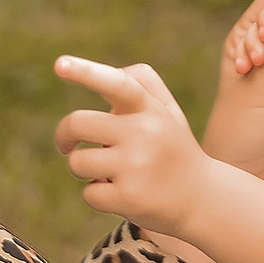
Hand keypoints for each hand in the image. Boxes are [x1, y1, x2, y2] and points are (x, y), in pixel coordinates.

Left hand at [55, 57, 219, 236]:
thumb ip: (144, 84)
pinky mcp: (129, 198)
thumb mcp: (169, 112)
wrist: (203, 199)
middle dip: (64, 136)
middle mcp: (145, 133)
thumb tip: (111, 71)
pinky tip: (121, 194)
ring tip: (110, 173)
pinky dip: (97, 195)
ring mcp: (136, 167)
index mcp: (150, 109)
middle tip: (67, 145)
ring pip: (77, 163)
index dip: (86, 72)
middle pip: (77, 124)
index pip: (117, 84)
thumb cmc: (174, 150)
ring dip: (84, 170)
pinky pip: (89, 193)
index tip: (60, 64)